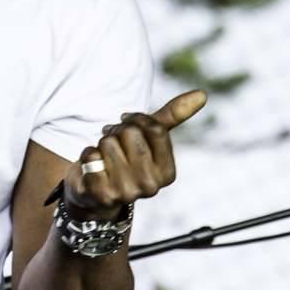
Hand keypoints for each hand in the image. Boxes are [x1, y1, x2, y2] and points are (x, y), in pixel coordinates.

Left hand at [63, 89, 206, 218]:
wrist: (94, 195)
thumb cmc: (124, 160)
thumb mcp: (148, 139)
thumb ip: (172, 117)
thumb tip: (202, 94)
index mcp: (168, 173)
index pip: (155, 128)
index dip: (136, 119)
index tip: (126, 123)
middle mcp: (151, 186)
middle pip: (130, 133)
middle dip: (116, 132)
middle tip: (113, 144)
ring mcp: (126, 192)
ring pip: (108, 142)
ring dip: (101, 145)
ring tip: (103, 158)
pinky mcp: (101, 194)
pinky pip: (90, 156)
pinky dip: (87, 156)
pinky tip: (92, 168)